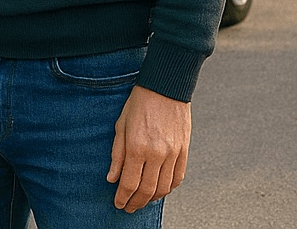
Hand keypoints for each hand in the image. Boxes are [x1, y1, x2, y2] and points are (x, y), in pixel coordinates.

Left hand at [107, 85, 190, 211]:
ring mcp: (173, 154)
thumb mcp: (120, 126)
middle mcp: (157, 154)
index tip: (118, 204)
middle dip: (136, 202)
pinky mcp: (184, 151)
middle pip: (147, 190)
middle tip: (129, 207)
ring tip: (142, 201)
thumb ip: (117, 154)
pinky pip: (178, 178)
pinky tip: (160, 190)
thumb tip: (112, 179)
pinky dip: (169, 188)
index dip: (123, 197)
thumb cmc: (139, 104)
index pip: (129, 183)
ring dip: (152, 199)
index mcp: (137, 147)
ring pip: (164, 188)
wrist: (165, 88)